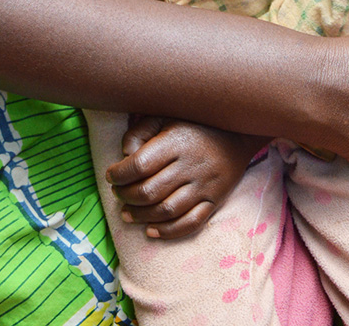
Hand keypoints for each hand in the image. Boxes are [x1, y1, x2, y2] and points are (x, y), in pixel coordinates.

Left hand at [106, 117, 265, 239]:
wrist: (238, 133)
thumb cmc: (194, 123)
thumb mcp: (166, 116)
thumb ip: (141, 131)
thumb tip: (124, 156)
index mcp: (175, 142)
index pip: (139, 164)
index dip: (119, 174)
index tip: (111, 175)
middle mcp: (189, 166)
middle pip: (150, 191)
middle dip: (126, 197)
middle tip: (117, 194)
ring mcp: (204, 186)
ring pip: (167, 211)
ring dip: (141, 217)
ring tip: (127, 214)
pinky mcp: (214, 202)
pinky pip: (190, 224)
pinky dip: (168, 231)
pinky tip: (151, 230)